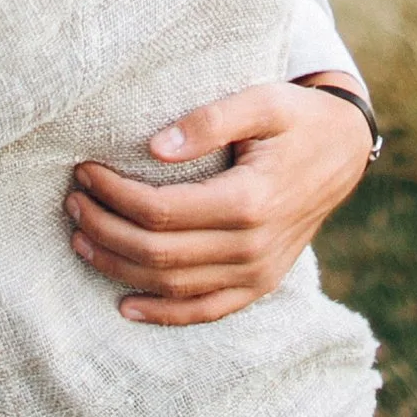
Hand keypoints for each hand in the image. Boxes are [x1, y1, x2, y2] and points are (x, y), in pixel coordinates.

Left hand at [65, 77, 373, 326]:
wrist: (344, 151)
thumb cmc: (297, 119)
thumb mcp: (262, 101)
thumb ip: (209, 120)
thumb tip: (153, 148)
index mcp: (249, 201)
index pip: (160, 211)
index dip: (114, 195)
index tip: (85, 172)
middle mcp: (252, 248)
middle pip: (157, 253)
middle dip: (104, 229)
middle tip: (73, 202)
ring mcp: (257, 273)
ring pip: (172, 286)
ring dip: (119, 267)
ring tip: (81, 239)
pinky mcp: (260, 285)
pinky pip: (206, 311)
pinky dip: (163, 315)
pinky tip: (125, 305)